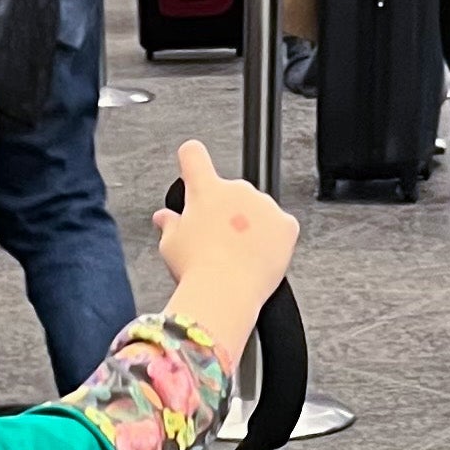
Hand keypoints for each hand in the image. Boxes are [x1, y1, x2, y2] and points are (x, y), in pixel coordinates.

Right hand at [153, 141, 299, 364]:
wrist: (223, 292)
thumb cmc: (196, 270)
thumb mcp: (170, 246)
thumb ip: (169, 224)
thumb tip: (163, 218)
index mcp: (205, 190)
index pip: (194, 156)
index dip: (191, 159)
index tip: (191, 161)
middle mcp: (237, 190)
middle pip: (229, 192)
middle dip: (224, 213)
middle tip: (216, 243)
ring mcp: (264, 205)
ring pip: (256, 211)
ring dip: (249, 227)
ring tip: (236, 257)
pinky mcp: (286, 224)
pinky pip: (280, 228)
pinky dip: (272, 240)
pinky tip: (257, 258)